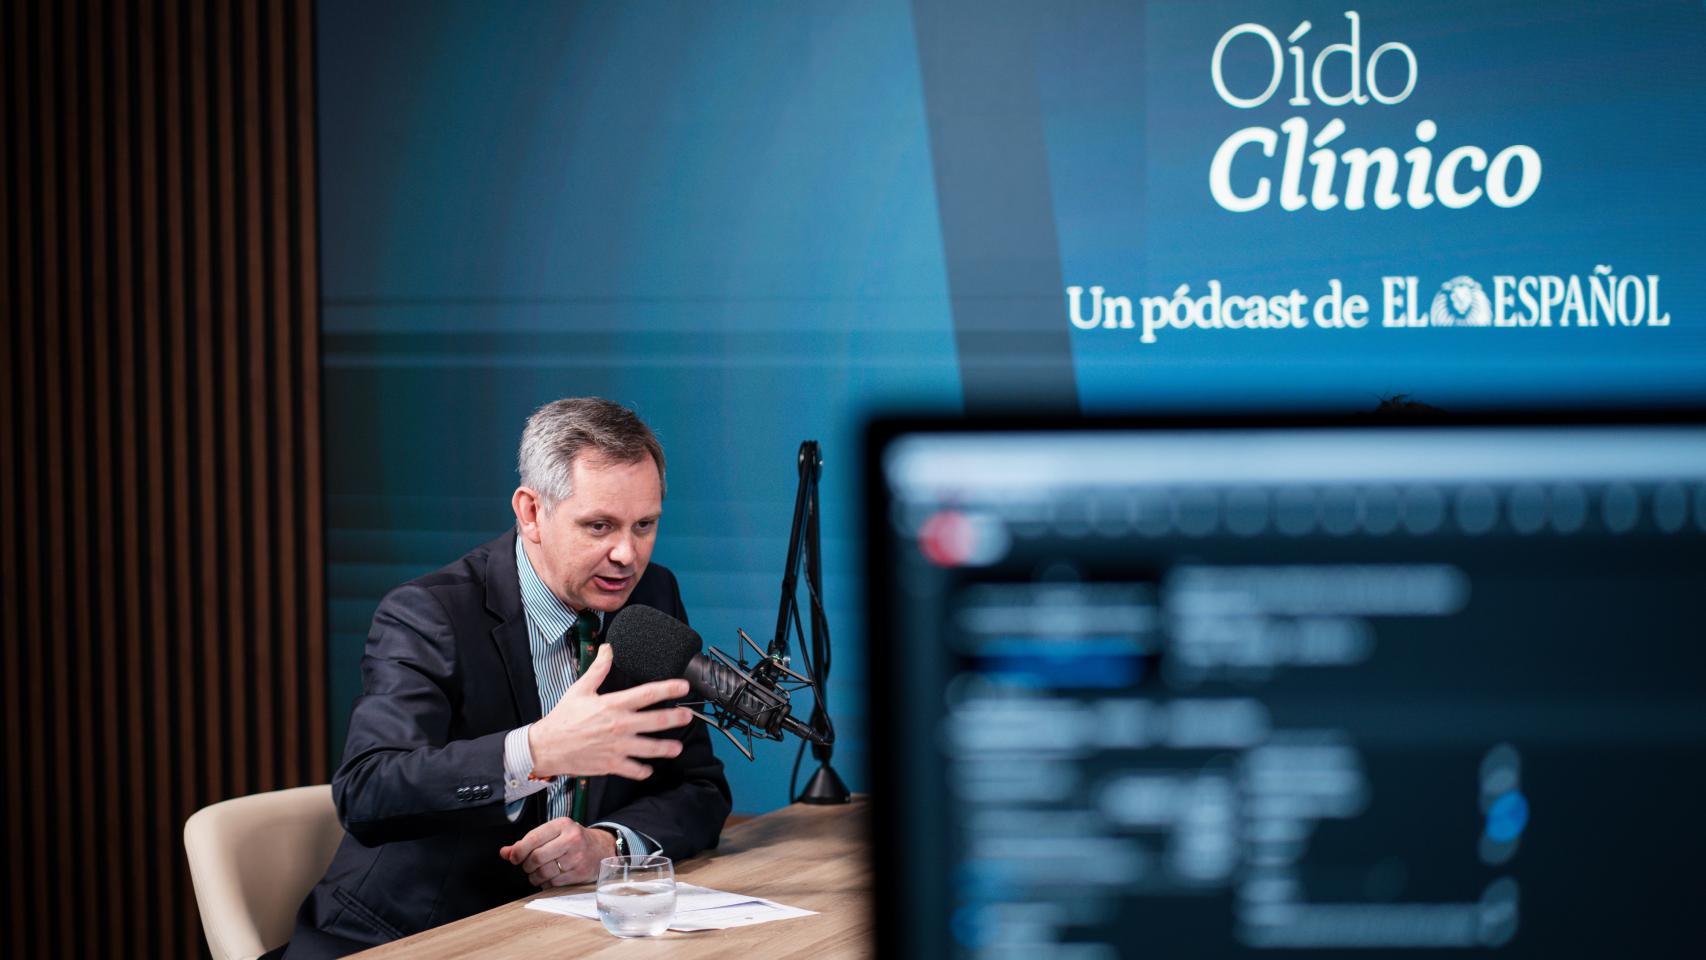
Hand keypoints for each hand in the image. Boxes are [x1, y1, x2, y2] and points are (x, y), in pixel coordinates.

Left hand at [499, 818, 616, 887]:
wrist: (600, 848)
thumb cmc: (572, 840)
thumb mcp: (552, 834)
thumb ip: (527, 842)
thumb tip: (505, 852)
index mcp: (562, 825)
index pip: (533, 839)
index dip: (518, 851)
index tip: (513, 858)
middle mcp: (571, 839)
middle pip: (537, 857)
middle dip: (527, 865)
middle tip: (527, 866)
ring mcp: (577, 856)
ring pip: (544, 872)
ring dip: (535, 877)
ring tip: (536, 874)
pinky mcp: (580, 872)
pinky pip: (554, 883)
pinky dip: (546, 883)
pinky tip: (549, 878)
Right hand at [527, 644, 693, 779]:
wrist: (546, 747)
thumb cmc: (563, 718)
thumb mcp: (580, 689)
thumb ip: (598, 669)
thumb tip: (607, 649)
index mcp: (613, 704)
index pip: (648, 693)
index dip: (669, 688)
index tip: (684, 687)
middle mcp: (619, 725)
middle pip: (657, 721)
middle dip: (676, 718)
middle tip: (689, 716)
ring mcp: (617, 746)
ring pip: (650, 748)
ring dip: (667, 748)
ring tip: (677, 748)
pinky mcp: (612, 764)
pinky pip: (634, 769)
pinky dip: (643, 770)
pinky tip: (649, 768)